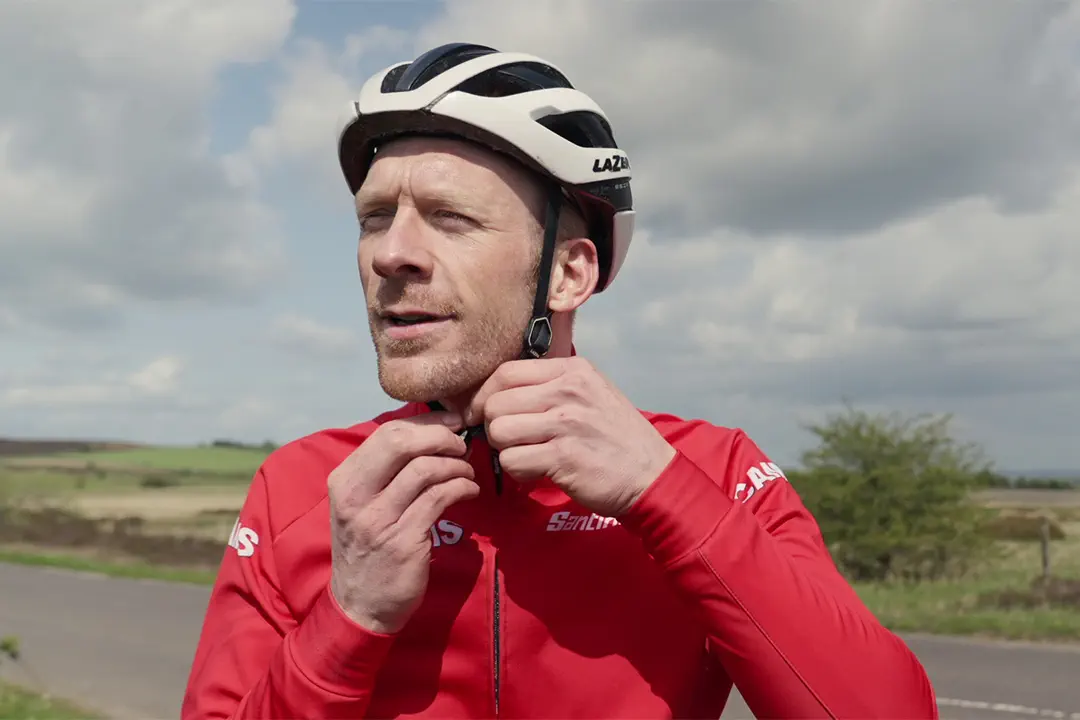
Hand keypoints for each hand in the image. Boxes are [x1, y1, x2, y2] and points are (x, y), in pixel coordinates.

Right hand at [327, 412, 479, 633]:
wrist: (360, 607)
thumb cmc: (368, 549)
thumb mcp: (361, 506)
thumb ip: (384, 472)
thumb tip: (426, 433)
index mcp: (345, 481)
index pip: (387, 433)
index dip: (426, 421)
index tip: (452, 422)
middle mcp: (355, 497)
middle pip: (401, 443)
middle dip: (440, 436)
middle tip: (462, 444)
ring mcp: (378, 520)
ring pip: (424, 469)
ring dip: (456, 464)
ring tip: (467, 471)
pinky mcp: (403, 542)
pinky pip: (439, 498)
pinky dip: (461, 486)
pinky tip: (469, 490)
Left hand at [467, 357, 675, 516]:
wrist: (651, 475)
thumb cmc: (616, 436)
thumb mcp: (592, 393)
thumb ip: (551, 386)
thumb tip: (499, 392)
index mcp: (573, 370)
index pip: (506, 371)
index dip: (484, 394)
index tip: (481, 412)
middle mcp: (569, 391)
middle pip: (497, 402)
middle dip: (494, 426)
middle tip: (510, 441)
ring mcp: (566, 423)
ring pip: (500, 431)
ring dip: (504, 449)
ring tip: (525, 455)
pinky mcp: (563, 456)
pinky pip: (513, 460)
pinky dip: (517, 471)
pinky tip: (536, 471)